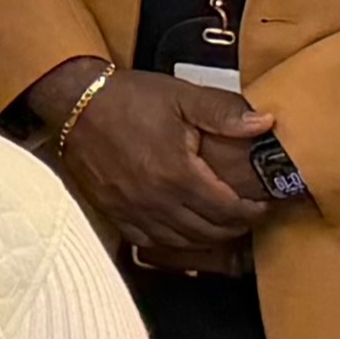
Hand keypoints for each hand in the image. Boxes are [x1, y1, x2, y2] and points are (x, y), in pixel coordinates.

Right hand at [56, 68, 277, 259]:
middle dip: (235, 227)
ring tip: (221, 224)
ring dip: (207, 238)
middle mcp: (155, 200)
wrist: (75, 103)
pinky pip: (149, 241)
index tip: (263, 205)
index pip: (227, 209)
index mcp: (177, 174)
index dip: (252, 212)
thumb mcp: (182, 97)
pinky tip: (182, 230)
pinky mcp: (112, 211)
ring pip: (181, 241)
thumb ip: (224, 112)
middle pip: (208, 232)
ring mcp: (131, 209)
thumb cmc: (129, 98)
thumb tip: (264, 123)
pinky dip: (172, 241)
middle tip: (248, 216)